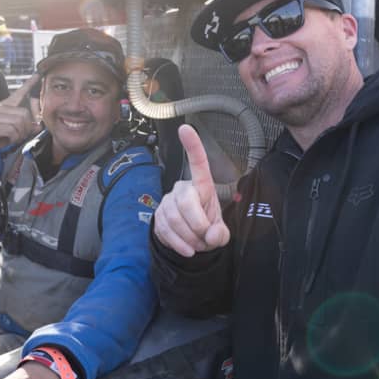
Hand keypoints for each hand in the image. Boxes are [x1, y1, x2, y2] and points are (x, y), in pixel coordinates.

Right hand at [0, 74, 41, 157]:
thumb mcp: (13, 132)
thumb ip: (25, 127)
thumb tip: (38, 126)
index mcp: (3, 106)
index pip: (19, 93)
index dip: (29, 85)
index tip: (38, 75)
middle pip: (24, 113)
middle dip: (27, 128)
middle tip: (21, 135)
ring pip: (19, 122)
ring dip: (20, 134)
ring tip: (13, 138)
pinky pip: (12, 130)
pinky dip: (14, 138)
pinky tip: (8, 140)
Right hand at [153, 124, 229, 256]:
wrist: (192, 242)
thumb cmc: (208, 228)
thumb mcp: (220, 232)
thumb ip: (220, 233)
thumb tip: (211, 235)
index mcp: (202, 186)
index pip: (198, 163)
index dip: (192, 146)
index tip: (185, 128)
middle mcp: (182, 189)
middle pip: (185, 201)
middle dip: (197, 224)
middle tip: (206, 238)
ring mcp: (167, 201)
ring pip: (174, 218)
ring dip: (189, 238)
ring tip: (198, 245)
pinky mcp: (157, 216)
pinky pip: (165, 230)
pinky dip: (178, 244)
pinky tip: (187, 249)